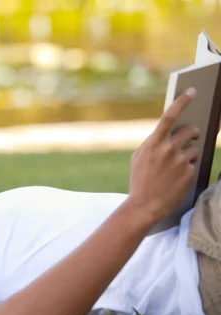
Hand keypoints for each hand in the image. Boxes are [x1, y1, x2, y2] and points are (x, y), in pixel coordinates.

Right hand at [128, 87, 199, 222]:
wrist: (145, 205)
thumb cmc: (139, 180)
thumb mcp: (138, 158)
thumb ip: (152, 142)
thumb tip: (166, 132)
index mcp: (154, 143)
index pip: (169, 116)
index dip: (182, 101)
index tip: (192, 90)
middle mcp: (169, 149)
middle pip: (189, 130)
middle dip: (192, 132)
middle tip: (193, 135)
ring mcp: (181, 160)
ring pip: (194, 148)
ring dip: (189, 154)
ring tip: (176, 167)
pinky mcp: (190, 172)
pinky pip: (194, 163)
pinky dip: (188, 168)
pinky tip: (177, 178)